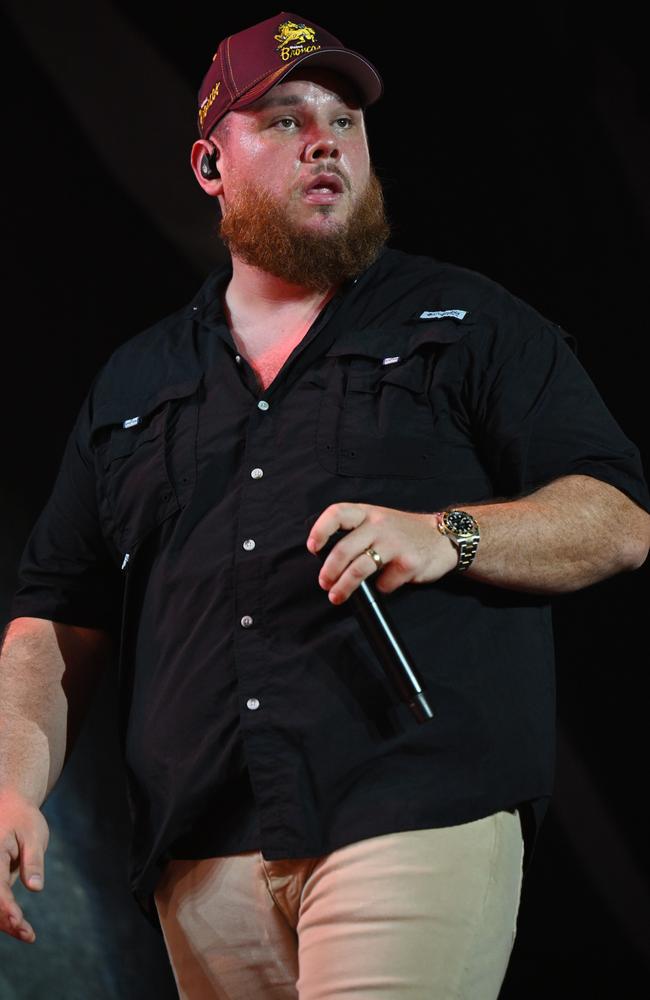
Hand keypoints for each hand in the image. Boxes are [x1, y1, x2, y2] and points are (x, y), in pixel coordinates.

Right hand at [0, 789, 49, 943]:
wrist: (10, 806)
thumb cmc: (24, 819)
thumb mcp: (34, 834)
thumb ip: (33, 860)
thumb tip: (36, 887)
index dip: (6, 906)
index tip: (18, 921)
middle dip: (5, 920)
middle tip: (27, 933)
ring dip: (4, 921)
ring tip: (28, 934)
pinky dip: (4, 914)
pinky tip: (20, 927)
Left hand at [306, 502, 457, 603]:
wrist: (444, 537)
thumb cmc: (404, 532)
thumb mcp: (379, 520)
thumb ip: (356, 532)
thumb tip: (329, 560)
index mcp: (368, 513)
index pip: (337, 513)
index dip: (320, 530)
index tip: (313, 548)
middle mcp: (379, 525)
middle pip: (344, 549)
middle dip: (329, 571)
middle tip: (324, 583)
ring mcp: (395, 543)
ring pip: (359, 568)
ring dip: (344, 586)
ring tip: (337, 596)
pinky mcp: (408, 563)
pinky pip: (384, 583)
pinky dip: (382, 588)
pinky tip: (386, 584)